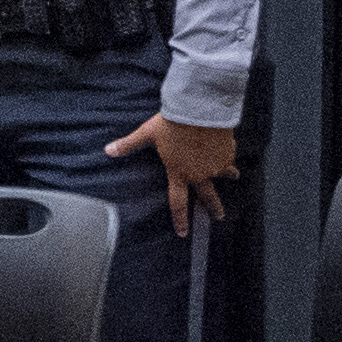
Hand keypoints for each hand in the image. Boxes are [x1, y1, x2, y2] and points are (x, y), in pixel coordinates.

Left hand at [107, 113, 237, 230]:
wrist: (199, 109)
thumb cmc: (173, 122)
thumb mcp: (147, 133)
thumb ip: (129, 144)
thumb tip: (108, 150)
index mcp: (179, 172)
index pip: (178, 202)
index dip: (180, 219)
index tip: (183, 232)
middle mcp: (199, 173)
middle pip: (208, 197)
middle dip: (214, 209)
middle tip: (219, 217)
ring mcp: (216, 165)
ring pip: (223, 174)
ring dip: (228, 176)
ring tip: (233, 177)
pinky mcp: (228, 153)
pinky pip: (229, 158)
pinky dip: (228, 155)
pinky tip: (227, 149)